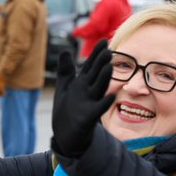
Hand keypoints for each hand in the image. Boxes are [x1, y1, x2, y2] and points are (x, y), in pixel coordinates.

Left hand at [51, 41, 114, 156]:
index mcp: (82, 83)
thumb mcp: (64, 87)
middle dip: (101, 63)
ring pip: (98, 89)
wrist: (66, 134)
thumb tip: (66, 50)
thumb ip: (65, 69)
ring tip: (109, 67)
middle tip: (108, 50)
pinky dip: (104, 103)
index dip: (96, 54)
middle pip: (96, 75)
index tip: (104, 40)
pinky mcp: (89, 118)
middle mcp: (88, 92)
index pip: (90, 65)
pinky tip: (111, 96)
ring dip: (104, 79)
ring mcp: (90, 104)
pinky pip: (98, 109)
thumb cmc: (67, 110)